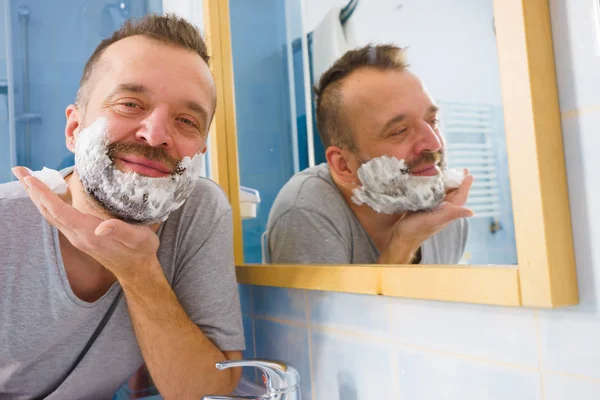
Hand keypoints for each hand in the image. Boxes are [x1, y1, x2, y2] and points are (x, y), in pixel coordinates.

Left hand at [12, 167, 159, 280]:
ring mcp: (76, 237)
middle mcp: (77, 235)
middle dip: (32, 190)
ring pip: (50, 214)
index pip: (59, 211)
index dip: (44, 194)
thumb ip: (121, 231)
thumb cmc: (141, 251)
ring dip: (37, 196)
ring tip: (27, 178)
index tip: (30, 178)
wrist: (136, 270)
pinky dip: (47, 203)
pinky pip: (58, 217)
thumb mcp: (139, 239)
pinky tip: (47, 194)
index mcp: (89, 233)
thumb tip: (102, 227)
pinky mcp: (79, 236)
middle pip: (48, 211)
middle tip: (18, 170)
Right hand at [381, 171, 473, 263]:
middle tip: (461, 169)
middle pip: (454, 193)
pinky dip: (435, 187)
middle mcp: (442, 210)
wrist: (400, 238)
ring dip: (447, 183)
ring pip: (444, 194)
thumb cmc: (416, 229)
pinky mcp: (423, 207)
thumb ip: (450, 214)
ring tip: (449, 173)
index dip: (465, 185)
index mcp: (447, 212)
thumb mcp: (433, 220)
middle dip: (458, 182)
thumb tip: (472, 211)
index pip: (460, 196)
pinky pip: (433, 195)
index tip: (469, 173)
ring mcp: (433, 209)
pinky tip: (432, 181)